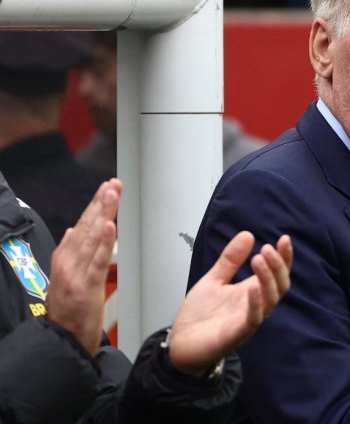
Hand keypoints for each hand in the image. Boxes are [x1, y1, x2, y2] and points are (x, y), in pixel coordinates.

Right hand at [47, 179, 122, 356]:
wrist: (62, 340)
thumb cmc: (68, 310)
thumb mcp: (65, 276)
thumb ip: (70, 252)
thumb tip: (72, 230)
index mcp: (65, 258)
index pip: (82, 225)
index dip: (94, 205)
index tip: (106, 188)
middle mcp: (68, 262)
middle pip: (87, 227)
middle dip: (101, 203)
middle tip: (113, 184)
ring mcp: (76, 274)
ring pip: (92, 238)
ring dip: (103, 214)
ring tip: (112, 194)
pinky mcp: (86, 287)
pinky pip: (97, 261)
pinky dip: (104, 243)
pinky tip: (111, 226)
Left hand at [167, 231, 292, 376]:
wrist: (179, 344)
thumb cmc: (199, 315)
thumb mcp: (214, 280)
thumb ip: (230, 260)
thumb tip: (248, 234)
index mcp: (252, 291)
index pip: (277, 273)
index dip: (284, 257)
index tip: (284, 239)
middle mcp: (256, 305)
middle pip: (281, 286)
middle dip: (278, 266)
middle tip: (267, 248)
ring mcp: (248, 320)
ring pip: (270, 300)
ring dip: (268, 279)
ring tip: (259, 259)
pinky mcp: (237, 334)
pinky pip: (253, 319)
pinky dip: (255, 303)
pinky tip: (252, 287)